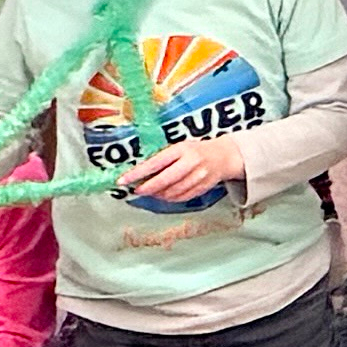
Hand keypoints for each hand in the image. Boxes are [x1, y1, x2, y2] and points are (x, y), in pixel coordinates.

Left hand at [117, 136, 251, 207]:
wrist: (224, 156)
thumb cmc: (196, 151)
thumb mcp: (179, 148)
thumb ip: (162, 159)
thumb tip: (139, 174)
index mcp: (182, 149)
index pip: (155, 163)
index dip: (137, 174)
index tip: (123, 181)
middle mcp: (191, 163)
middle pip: (164, 180)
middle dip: (147, 188)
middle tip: (138, 190)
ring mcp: (199, 176)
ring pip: (172, 191)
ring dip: (158, 194)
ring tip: (151, 192)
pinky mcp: (203, 187)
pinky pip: (182, 197)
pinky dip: (170, 198)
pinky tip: (164, 195)